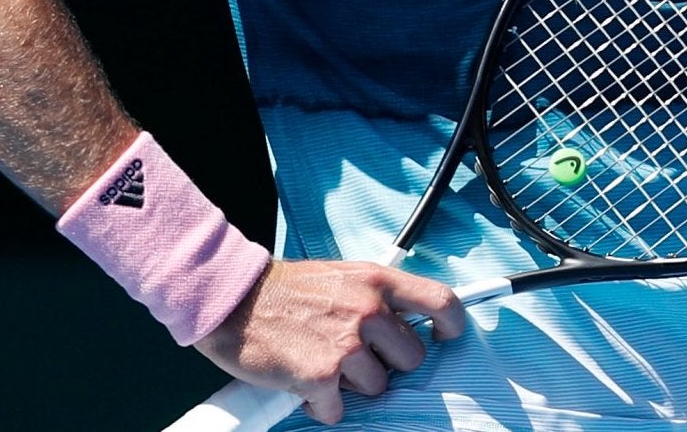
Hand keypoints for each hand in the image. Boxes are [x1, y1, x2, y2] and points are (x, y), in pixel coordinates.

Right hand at [189, 258, 466, 425]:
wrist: (234, 301)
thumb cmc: (288, 290)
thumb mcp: (342, 276)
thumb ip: (376, 296)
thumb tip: (403, 326)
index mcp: (377, 281)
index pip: (441, 301)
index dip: (452, 326)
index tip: (444, 338)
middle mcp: (368, 309)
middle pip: (411, 359)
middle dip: (385, 365)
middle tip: (354, 356)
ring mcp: (346, 344)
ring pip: (376, 388)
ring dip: (351, 386)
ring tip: (323, 364)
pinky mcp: (321, 376)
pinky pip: (338, 410)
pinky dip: (321, 405)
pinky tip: (303, 383)